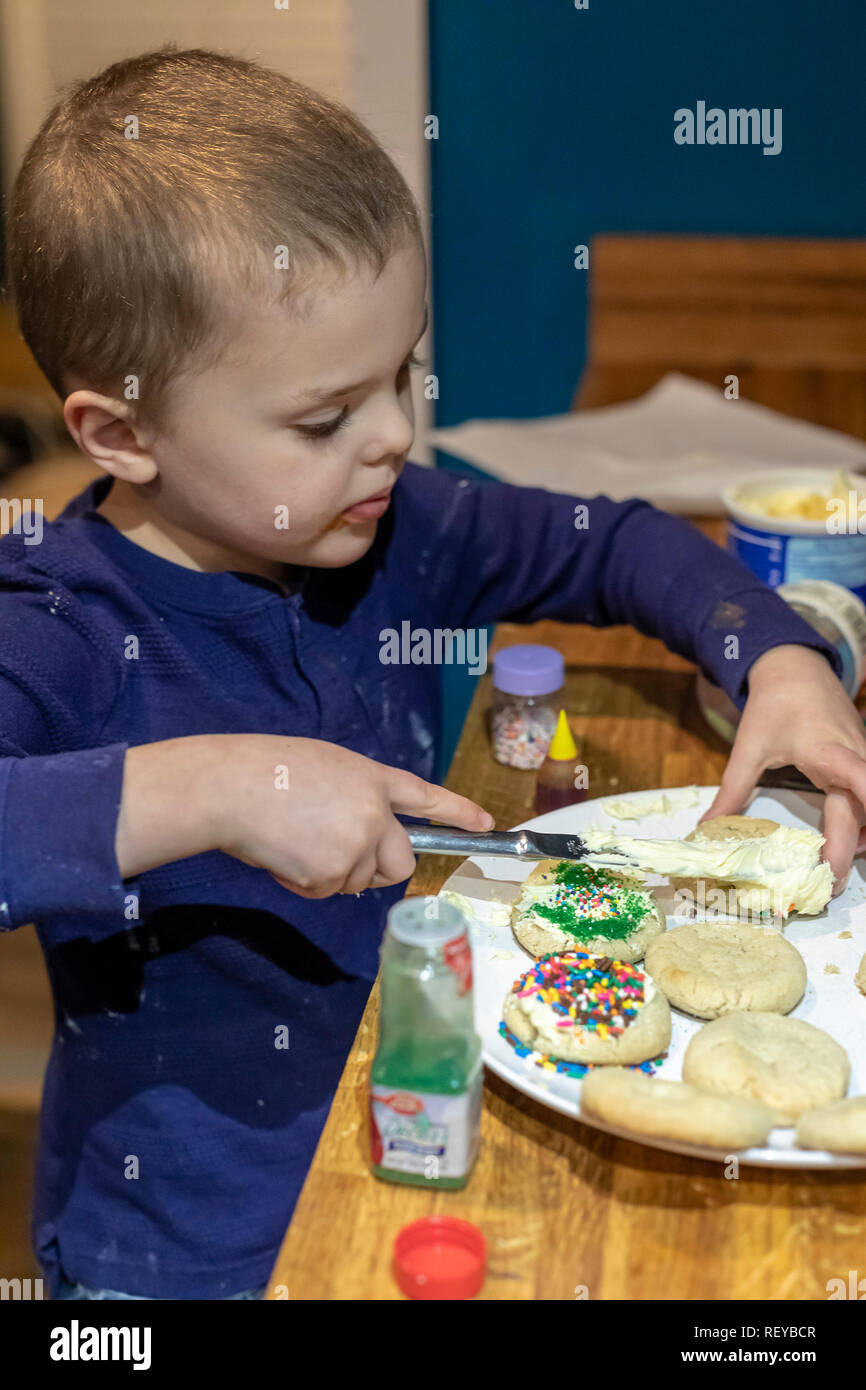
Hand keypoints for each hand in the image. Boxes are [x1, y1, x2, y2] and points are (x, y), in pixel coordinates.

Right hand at [212, 734, 493, 897]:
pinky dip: (305, 882)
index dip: (458, 812)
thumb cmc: (266, 772)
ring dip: (331, 873)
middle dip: (378, 869)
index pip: (426, 797)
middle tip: (338, 856)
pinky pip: (326, 891)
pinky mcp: (333, 872)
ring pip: (359, 881)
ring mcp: (357, 844)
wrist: (232, 788)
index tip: (486, 824)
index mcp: (372, 778)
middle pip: (400, 863)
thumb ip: (354, 798)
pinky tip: (284, 853)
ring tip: (295, 839)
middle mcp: (375, 813)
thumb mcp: (325, 768)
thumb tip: (360, 838)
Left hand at [699, 644, 865, 892]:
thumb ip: (731, 791)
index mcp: (826, 751)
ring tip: (836, 865)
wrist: (796, 668)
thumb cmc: (772, 705)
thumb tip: (705, 828)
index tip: (856, 845)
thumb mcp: (748, 748)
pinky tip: (849, 839)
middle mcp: (854, 755)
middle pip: (865, 810)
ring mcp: (865, 756)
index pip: (859, 780)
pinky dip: (865, 820)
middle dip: (851, 851)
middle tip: (830, 885)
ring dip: (863, 836)